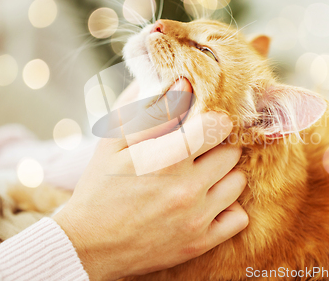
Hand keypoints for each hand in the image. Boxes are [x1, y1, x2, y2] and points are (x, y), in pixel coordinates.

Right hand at [53, 79, 247, 280]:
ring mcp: (197, 219)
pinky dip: (229, 208)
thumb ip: (151, 111)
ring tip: (202, 176)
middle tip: (199, 151)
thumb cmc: (101, 187)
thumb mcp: (114, 143)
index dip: (213, 120)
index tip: (203, 125)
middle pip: (231, 152)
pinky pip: (239, 218)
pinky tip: (208, 202)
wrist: (89, 245)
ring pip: (238, 182)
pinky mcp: (200, 242)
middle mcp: (188, 189)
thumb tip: (184, 82)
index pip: (218, 125)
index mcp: (166, 159)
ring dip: (225, 175)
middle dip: (218, 146)